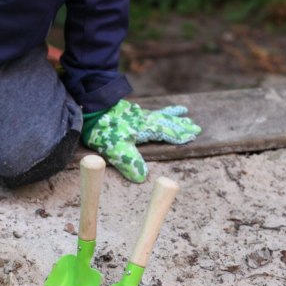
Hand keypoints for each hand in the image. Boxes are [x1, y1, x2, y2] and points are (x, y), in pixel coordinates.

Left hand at [85, 100, 200, 182]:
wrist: (89, 107)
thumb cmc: (104, 129)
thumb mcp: (117, 149)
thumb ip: (131, 163)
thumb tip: (142, 178)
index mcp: (145, 128)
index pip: (167, 132)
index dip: (179, 135)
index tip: (193, 135)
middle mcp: (143, 119)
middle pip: (166, 121)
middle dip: (180, 125)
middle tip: (195, 125)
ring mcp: (134, 114)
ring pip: (158, 114)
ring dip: (171, 115)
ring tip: (182, 110)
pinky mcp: (125, 110)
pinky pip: (146, 111)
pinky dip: (154, 111)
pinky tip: (149, 112)